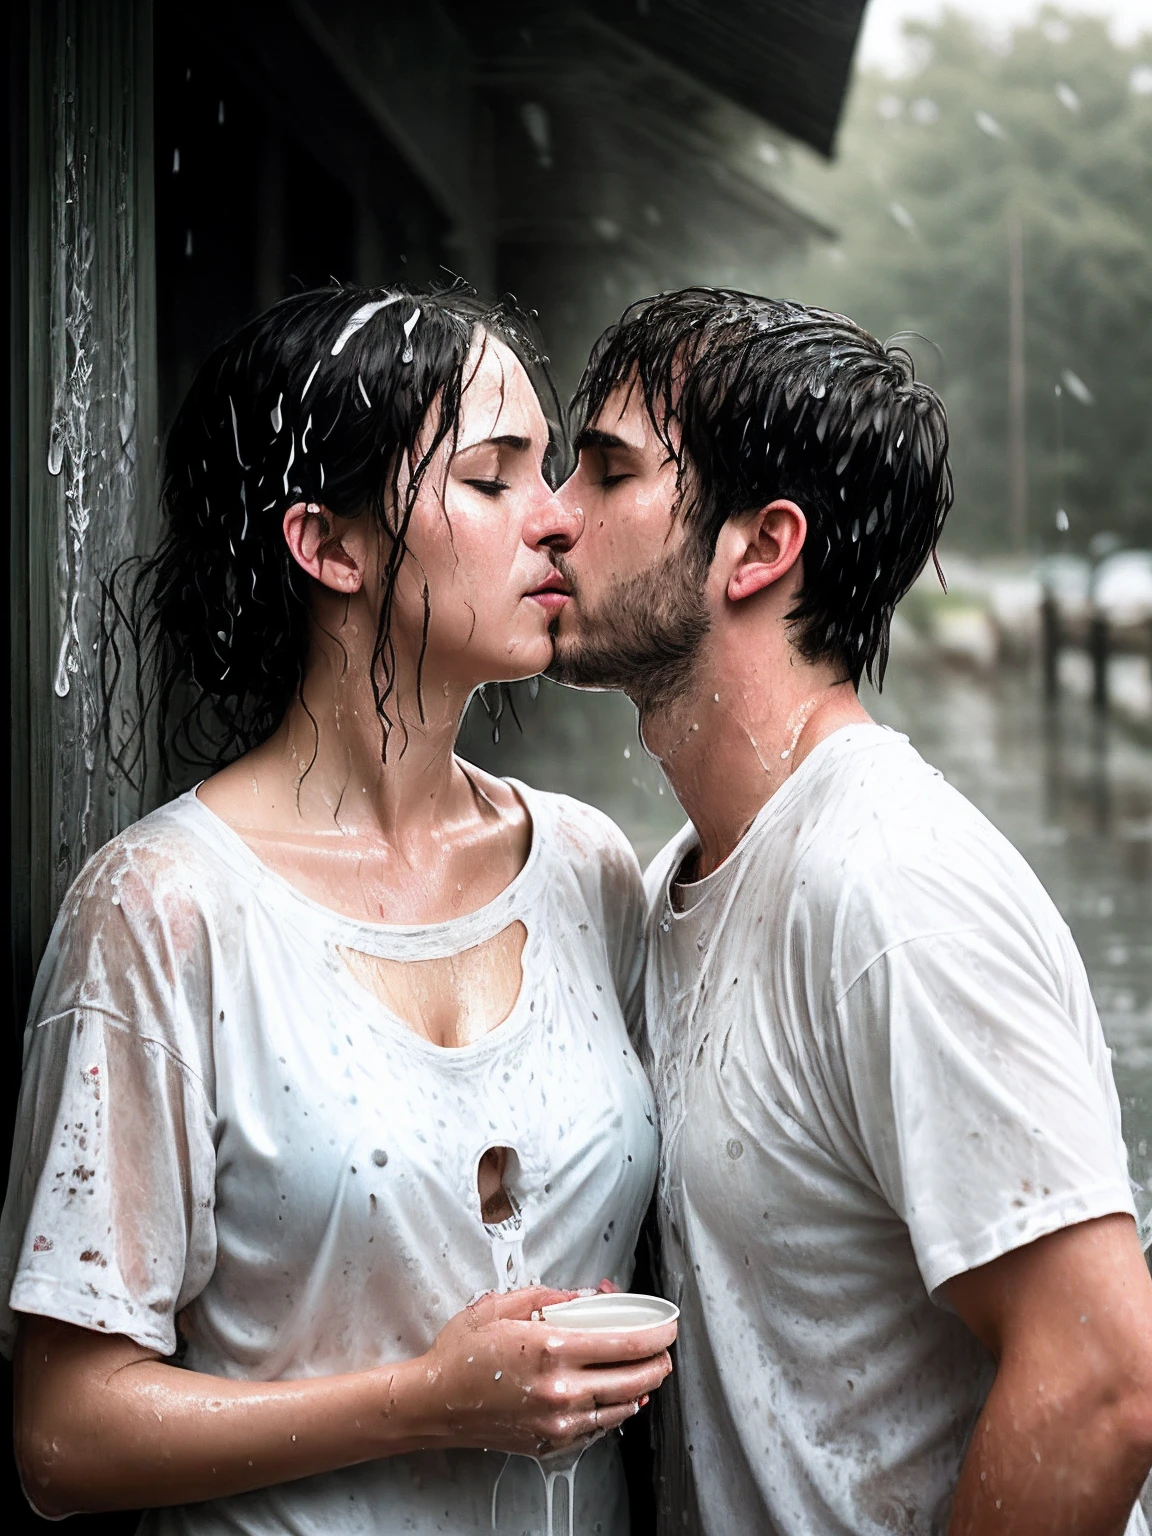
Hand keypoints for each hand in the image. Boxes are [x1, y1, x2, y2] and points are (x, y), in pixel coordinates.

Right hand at [412, 1285, 674, 1456]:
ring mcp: (557, 1422)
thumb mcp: (502, 1306)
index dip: (656, 1334)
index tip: (668, 1327)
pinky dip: (616, 1409)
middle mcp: (560, 1390)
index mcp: (551, 1350)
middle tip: (663, 1348)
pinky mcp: (551, 1442)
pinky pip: (598, 1427)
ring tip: (646, 1369)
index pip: (625, 1343)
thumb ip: (549, 1296)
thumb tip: (586, 1296)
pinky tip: (618, 1396)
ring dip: (642, 1386)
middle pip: (634, 1379)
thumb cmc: (462, 1354)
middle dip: (658, 1361)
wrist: (435, 1403)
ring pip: (621, 1407)